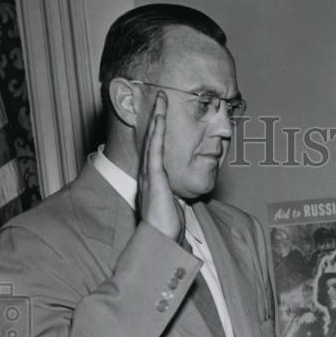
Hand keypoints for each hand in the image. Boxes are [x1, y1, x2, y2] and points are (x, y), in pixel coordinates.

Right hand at [137, 91, 182, 241]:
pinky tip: (160, 117)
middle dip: (155, 117)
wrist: (160, 240)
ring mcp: (149, 174)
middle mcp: (148, 173)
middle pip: (151, 138)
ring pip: (152, 139)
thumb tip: (187, 193)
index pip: (156, 148)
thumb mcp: (175, 206)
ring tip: (161, 99)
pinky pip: (155, 150)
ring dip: (156, 117)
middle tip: (160, 97)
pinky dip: (156, 132)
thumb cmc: (168, 227)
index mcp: (154, 178)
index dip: (159, 130)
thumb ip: (178, 196)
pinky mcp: (153, 178)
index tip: (164, 113)